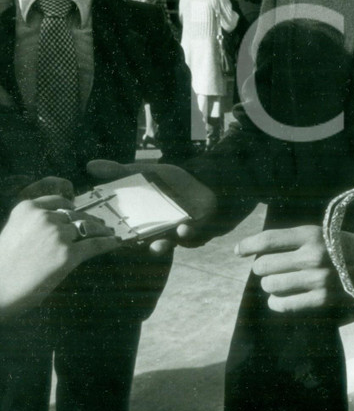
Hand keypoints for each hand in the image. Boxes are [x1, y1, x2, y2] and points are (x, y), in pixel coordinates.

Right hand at [0, 196, 119, 318]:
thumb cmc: (3, 265)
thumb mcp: (14, 233)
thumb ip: (34, 224)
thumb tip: (61, 223)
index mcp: (27, 209)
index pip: (59, 201)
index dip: (71, 207)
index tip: (78, 211)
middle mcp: (44, 218)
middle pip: (75, 215)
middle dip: (88, 220)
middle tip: (100, 224)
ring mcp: (57, 235)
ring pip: (88, 228)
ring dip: (100, 230)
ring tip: (109, 233)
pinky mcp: (68, 255)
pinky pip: (95, 245)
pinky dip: (107, 243)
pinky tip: (115, 243)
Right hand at [86, 159, 217, 253]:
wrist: (205, 181)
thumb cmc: (172, 181)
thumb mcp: (147, 172)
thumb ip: (120, 172)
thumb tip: (90, 165)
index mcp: (138, 220)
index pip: (119, 231)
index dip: (108, 235)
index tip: (100, 233)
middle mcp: (154, 231)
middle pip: (139, 244)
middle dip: (131, 245)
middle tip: (127, 245)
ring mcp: (174, 234)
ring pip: (164, 245)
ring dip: (161, 246)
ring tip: (159, 243)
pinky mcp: (195, 232)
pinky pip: (190, 239)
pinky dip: (186, 235)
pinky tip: (184, 228)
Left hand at [235, 226, 353, 312]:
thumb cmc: (343, 247)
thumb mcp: (321, 234)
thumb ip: (291, 241)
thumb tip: (252, 252)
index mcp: (313, 234)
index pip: (269, 240)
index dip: (248, 245)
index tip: (238, 251)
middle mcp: (314, 255)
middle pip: (264, 265)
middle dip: (262, 268)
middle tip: (271, 267)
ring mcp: (318, 279)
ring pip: (270, 285)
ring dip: (270, 284)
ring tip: (280, 282)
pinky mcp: (322, 300)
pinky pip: (283, 305)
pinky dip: (275, 303)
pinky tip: (279, 298)